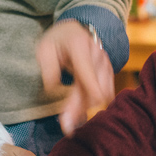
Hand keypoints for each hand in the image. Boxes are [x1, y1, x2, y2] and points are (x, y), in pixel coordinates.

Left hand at [35, 20, 114, 135]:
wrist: (80, 27)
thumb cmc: (59, 39)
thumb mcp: (44, 48)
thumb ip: (48, 71)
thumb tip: (54, 94)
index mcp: (79, 46)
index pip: (86, 74)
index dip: (80, 98)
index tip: (71, 118)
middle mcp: (98, 55)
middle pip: (93, 90)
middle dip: (80, 110)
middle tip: (66, 128)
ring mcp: (107, 65)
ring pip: (102, 95)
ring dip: (87, 109)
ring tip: (70, 122)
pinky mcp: (110, 74)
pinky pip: (107, 95)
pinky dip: (94, 106)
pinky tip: (81, 114)